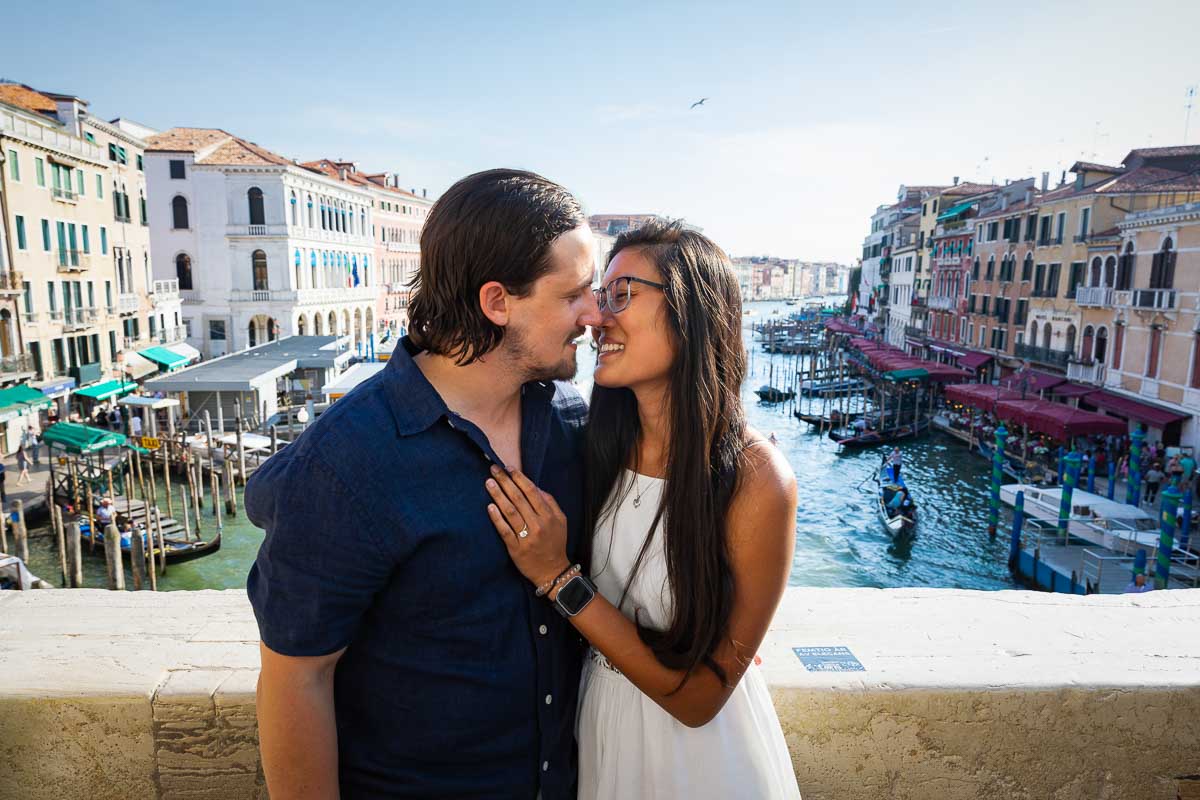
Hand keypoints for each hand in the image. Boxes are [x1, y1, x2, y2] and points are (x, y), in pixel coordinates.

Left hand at [485, 465, 570, 588]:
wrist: (553, 571)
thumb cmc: (555, 543)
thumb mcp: (561, 520)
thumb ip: (550, 502)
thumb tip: (534, 486)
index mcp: (549, 516)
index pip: (532, 492)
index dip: (519, 478)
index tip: (509, 468)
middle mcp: (538, 525)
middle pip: (519, 499)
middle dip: (505, 482)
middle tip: (494, 469)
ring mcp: (527, 537)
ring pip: (510, 512)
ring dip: (498, 495)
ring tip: (489, 483)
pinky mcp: (516, 549)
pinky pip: (505, 531)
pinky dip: (497, 518)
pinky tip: (490, 507)